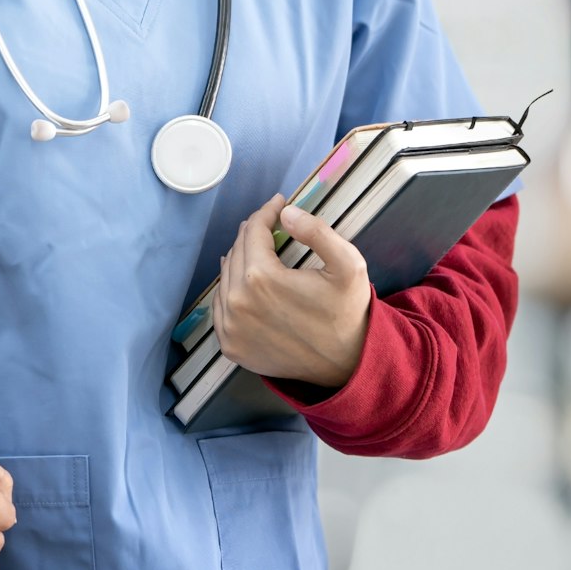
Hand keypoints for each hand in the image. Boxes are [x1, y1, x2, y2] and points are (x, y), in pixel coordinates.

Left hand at [213, 193, 372, 392]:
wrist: (346, 366)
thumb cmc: (348, 312)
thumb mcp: (348, 265)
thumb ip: (318, 232)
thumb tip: (286, 214)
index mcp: (261, 279)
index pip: (254, 231)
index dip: (267, 212)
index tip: (278, 203)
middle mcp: (237, 302)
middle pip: (237, 252)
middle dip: (254, 232)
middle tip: (269, 222)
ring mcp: (230, 328)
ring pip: (226, 277)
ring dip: (241, 258)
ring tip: (256, 246)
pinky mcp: (230, 345)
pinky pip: (221, 306)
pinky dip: (231, 288)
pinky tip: (244, 281)